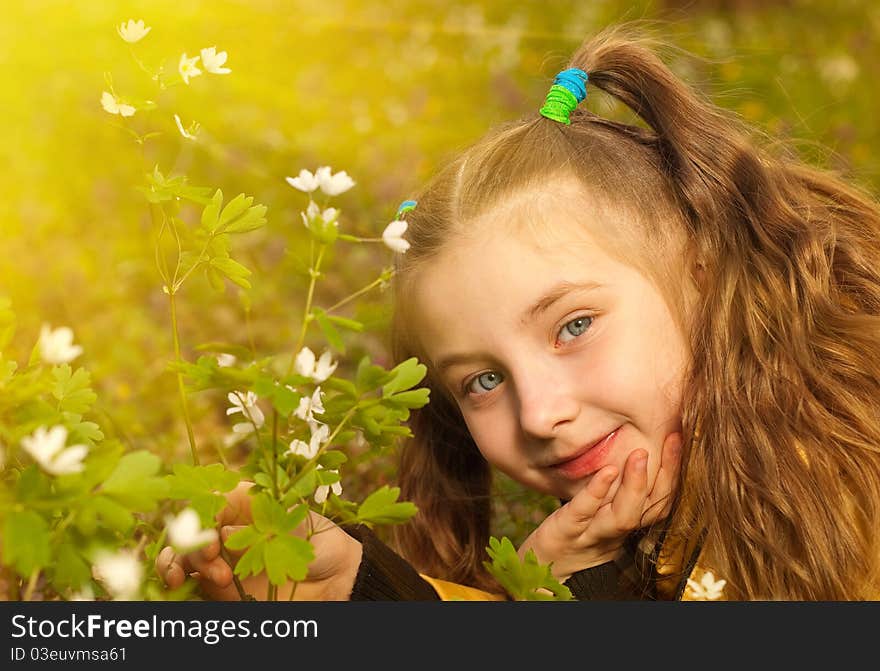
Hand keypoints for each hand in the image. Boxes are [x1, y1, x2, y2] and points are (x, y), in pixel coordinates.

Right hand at [155, 481, 362, 599]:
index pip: (204, 506)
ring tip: (197, 579)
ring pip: (180, 558)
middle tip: (212, 561)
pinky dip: (177, 584)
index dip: (199, 522)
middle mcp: (225, 530)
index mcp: (239, 504)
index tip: (211, 540)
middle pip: (186, 532)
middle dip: (189, 547)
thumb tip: (222, 534)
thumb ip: (255, 522)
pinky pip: (190, 585)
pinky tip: (180, 587)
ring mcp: (221, 559)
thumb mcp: (289, 519)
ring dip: (177, 565)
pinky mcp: (221, 588)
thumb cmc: (316, 538)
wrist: (335, 577)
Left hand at [518, 432, 681, 581]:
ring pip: (623, 517)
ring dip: (635, 486)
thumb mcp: (597, 506)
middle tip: (673, 439)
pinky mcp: (565, 532)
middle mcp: (616, 531)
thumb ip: (614, 484)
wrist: (540, 567)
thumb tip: (630, 442)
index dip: (673, 472)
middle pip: (651, 508)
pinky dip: (597, 492)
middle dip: (666, 474)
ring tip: (640, 455)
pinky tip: (606, 471)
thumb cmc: (571, 530)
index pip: (660, 499)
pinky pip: (584, 512)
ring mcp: (591, 533)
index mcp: (627, 522)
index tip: (679, 437)